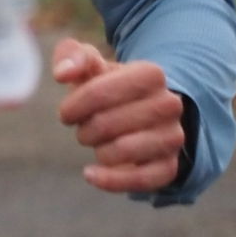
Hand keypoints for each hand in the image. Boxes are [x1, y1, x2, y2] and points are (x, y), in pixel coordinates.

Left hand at [51, 37, 184, 195]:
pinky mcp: (169, 167)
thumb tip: (63, 74)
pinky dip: (109, 180)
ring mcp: (172, 137)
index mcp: (151, 74)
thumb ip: (72, 55)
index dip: (74, 105)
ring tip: (98, 144)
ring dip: (99, 151)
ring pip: (122, 151)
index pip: (100, 92)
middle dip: (85, 129)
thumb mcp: (92, 66)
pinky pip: (140, 181)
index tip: (67, 112)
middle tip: (85, 128)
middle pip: (106, 124)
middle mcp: (169, 104)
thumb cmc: (110, 88)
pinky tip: (91, 173)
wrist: (144, 113)